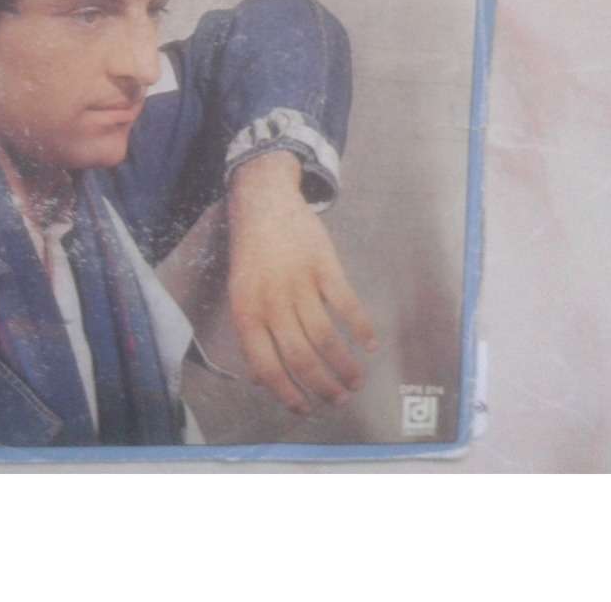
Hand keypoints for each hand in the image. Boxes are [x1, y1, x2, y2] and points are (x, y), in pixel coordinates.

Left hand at [227, 150, 377, 414]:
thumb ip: (251, 333)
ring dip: (344, 365)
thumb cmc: (251, 254)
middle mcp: (271, 300)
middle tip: (338, 399)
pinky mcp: (323, 264)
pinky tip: (370, 344)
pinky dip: (361, 328)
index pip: (266, 365)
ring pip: (325, 336)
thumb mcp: (240, 293)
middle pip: (301, 356)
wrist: (263, 202)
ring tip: (355, 381)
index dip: (286, 393)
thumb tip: (261, 380)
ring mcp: (298, 282)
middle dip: (322, 386)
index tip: (304, 409)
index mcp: (246, 311)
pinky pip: (346, 304)